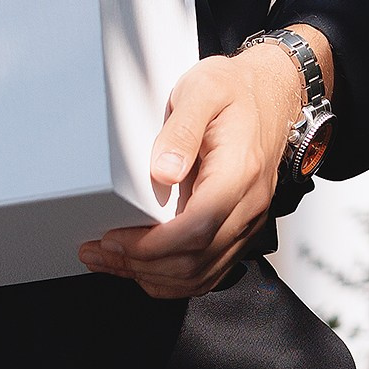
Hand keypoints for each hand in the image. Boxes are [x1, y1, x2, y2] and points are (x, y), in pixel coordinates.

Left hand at [77, 30, 331, 300]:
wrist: (270, 95)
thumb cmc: (234, 91)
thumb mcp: (203, 90)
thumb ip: (182, 129)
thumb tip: (162, 172)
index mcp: (239, 172)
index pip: (197, 228)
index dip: (152, 245)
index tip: (114, 239)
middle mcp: (248, 205)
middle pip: (196, 260)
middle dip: (141, 265)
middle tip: (98, 253)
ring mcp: (246, 222)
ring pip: (201, 274)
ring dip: (152, 278)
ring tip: (109, 262)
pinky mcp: (238, 229)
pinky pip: (208, 271)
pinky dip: (171, 278)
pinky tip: (141, 267)